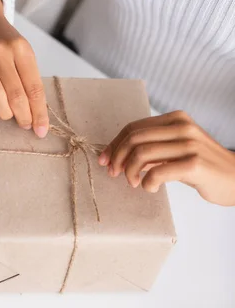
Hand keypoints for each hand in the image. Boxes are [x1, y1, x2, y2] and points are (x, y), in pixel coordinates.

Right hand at [0, 0, 48, 136]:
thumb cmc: (2, 39)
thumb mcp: (21, 51)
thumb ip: (28, 78)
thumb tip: (34, 113)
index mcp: (20, 49)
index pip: (34, 87)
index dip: (39, 113)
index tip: (41, 130)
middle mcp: (0, 53)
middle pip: (16, 95)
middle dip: (24, 117)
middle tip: (25, 124)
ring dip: (5, 114)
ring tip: (8, 114)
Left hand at [98, 111, 234, 205]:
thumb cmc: (203, 167)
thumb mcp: (177, 151)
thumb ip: (153, 150)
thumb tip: (120, 157)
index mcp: (176, 119)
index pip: (133, 127)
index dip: (114, 145)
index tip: (104, 160)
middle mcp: (182, 127)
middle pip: (134, 139)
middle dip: (117, 159)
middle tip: (115, 175)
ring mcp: (189, 144)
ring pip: (142, 154)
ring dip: (130, 173)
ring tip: (134, 183)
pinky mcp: (194, 164)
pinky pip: (157, 172)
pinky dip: (147, 183)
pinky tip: (150, 188)